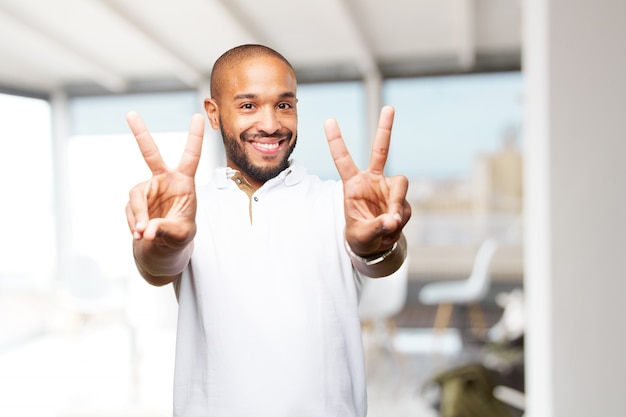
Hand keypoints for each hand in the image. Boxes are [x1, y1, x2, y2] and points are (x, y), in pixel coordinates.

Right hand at [125, 111, 203, 249]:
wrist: (163, 245)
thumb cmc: (180, 235)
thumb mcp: (180, 235)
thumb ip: (165, 230)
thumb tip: (146, 230)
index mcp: (184, 181)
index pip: (191, 156)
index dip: (195, 137)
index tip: (198, 115)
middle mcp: (163, 179)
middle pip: (150, 153)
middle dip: (140, 133)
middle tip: (131, 113)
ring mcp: (147, 188)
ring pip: (136, 197)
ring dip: (138, 217)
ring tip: (143, 234)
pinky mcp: (135, 200)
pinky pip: (131, 211)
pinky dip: (134, 225)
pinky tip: (140, 235)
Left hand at [324, 105, 410, 256]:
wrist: (376, 246)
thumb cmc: (361, 236)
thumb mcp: (362, 235)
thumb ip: (376, 227)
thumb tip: (393, 219)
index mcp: (353, 184)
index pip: (343, 159)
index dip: (336, 140)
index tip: (329, 120)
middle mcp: (372, 180)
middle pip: (381, 150)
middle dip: (385, 129)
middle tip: (389, 108)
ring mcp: (388, 188)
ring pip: (400, 183)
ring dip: (397, 202)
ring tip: (391, 221)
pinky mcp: (401, 199)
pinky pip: (404, 206)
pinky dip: (400, 218)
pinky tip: (392, 227)